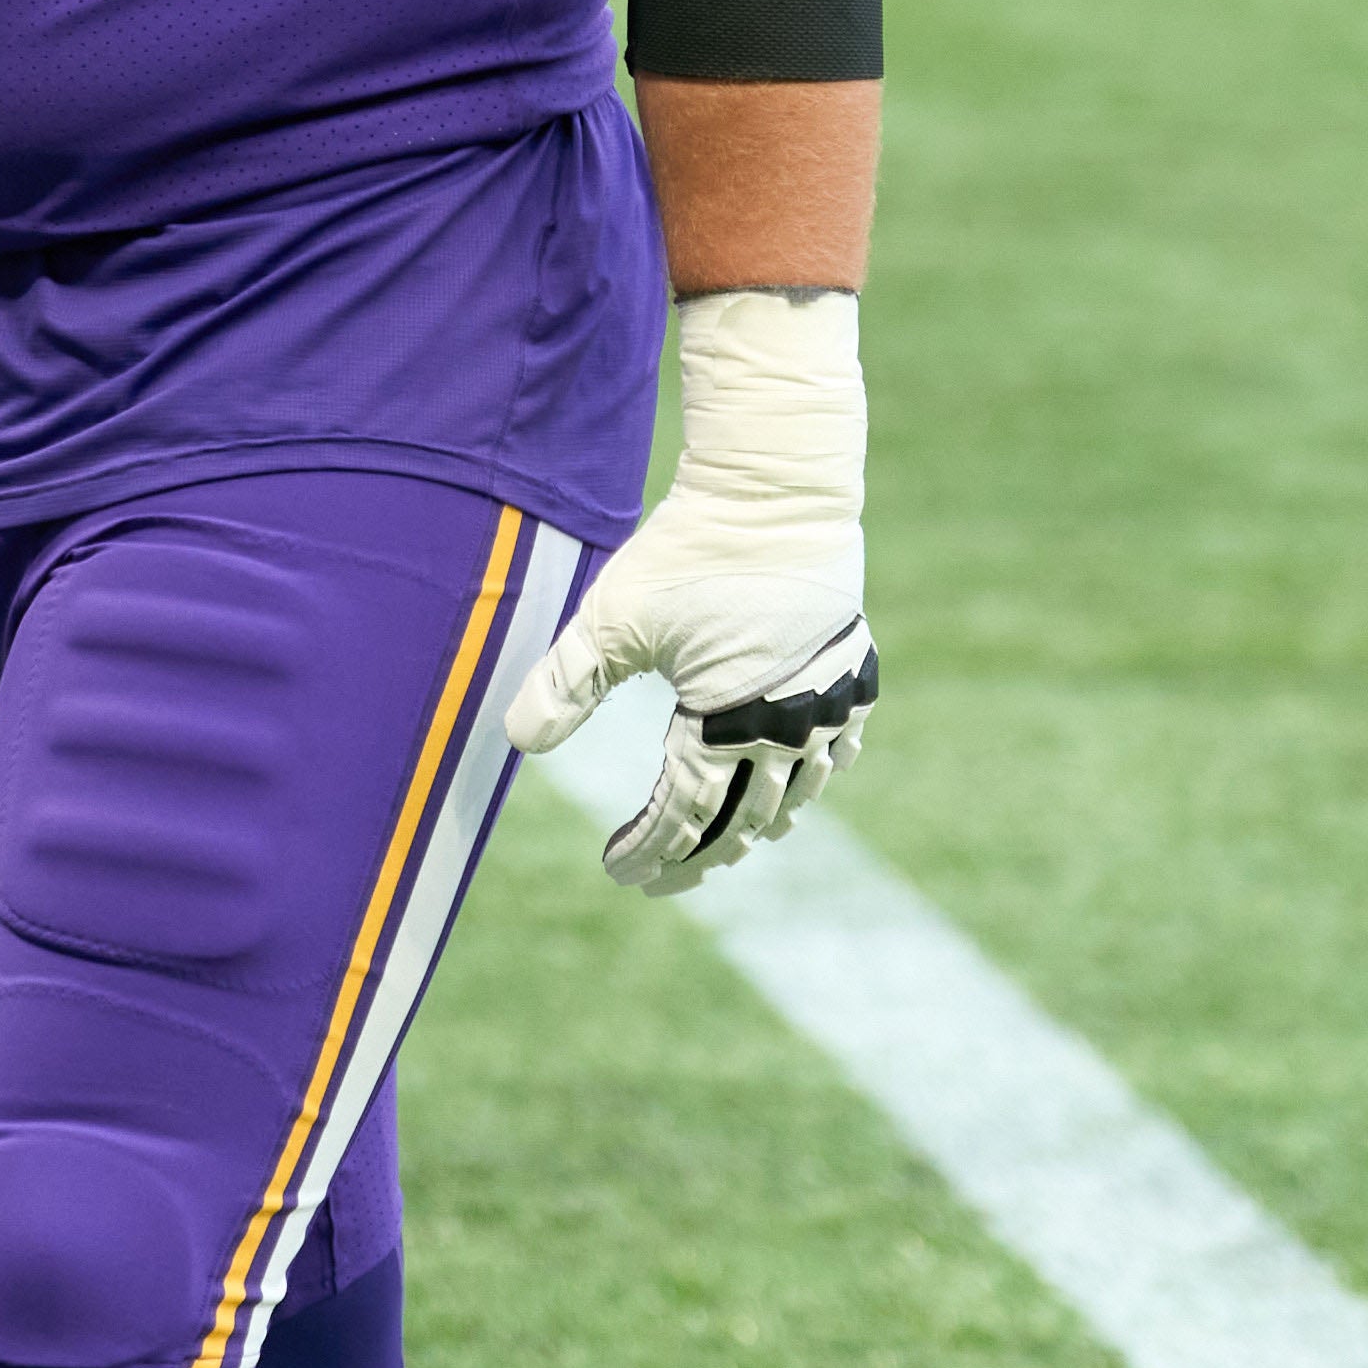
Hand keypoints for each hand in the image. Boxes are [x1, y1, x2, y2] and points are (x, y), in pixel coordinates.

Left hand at [505, 286, 877, 894]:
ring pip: (799, 789)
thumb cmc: (687, 550)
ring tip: (729, 844)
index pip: (686, 814)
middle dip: (701, 855)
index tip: (619, 872)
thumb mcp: (612, 618)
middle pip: (745, 817)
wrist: (774, 488)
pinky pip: (839, 743)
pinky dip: (814, 774)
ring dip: (762, 822)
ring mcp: (829, 699)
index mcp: (727, 722)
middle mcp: (788, 724)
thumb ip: (566, 683)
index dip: (652, 850)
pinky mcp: (849, 664)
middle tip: (663, 878)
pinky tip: (800, 779)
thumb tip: (518, 742)